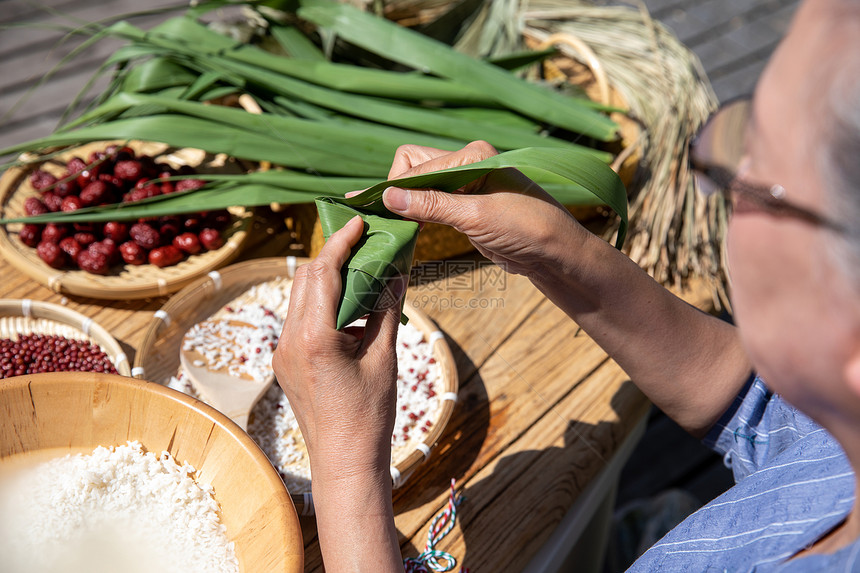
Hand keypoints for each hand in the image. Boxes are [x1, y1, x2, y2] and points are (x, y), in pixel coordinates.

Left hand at [272, 215, 405, 479]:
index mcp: (314, 337)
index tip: (357, 222)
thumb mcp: (383, 359)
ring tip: (359, 270)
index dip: (340, 242)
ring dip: (326, 278)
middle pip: (306, 278)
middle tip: (362, 242)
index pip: (323, 273)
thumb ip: (386, 312)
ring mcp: (283, 352)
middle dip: (332, 255)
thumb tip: (396, 276)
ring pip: (300, 297)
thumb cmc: (369, 415)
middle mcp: (290, 340)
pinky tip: (349, 307)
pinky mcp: (285, 362)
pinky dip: (322, 303)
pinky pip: (301, 319)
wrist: (344, 460)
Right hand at [381, 140, 588, 277]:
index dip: (395, 188)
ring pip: (421, 187)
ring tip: (389, 226)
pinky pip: (431, 204)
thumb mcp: (475, 216)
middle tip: (386, 219)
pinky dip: (417, 215)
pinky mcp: (466, 206)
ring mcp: (466, 185)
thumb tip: (389, 196)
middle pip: (414, 168)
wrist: (554, 252)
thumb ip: (431, 205)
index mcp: (471, 155)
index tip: (375, 210)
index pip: (416, 165)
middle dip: (398, 191)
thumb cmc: (525, 228)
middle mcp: (467, 164)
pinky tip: (406, 230)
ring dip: (406, 205)